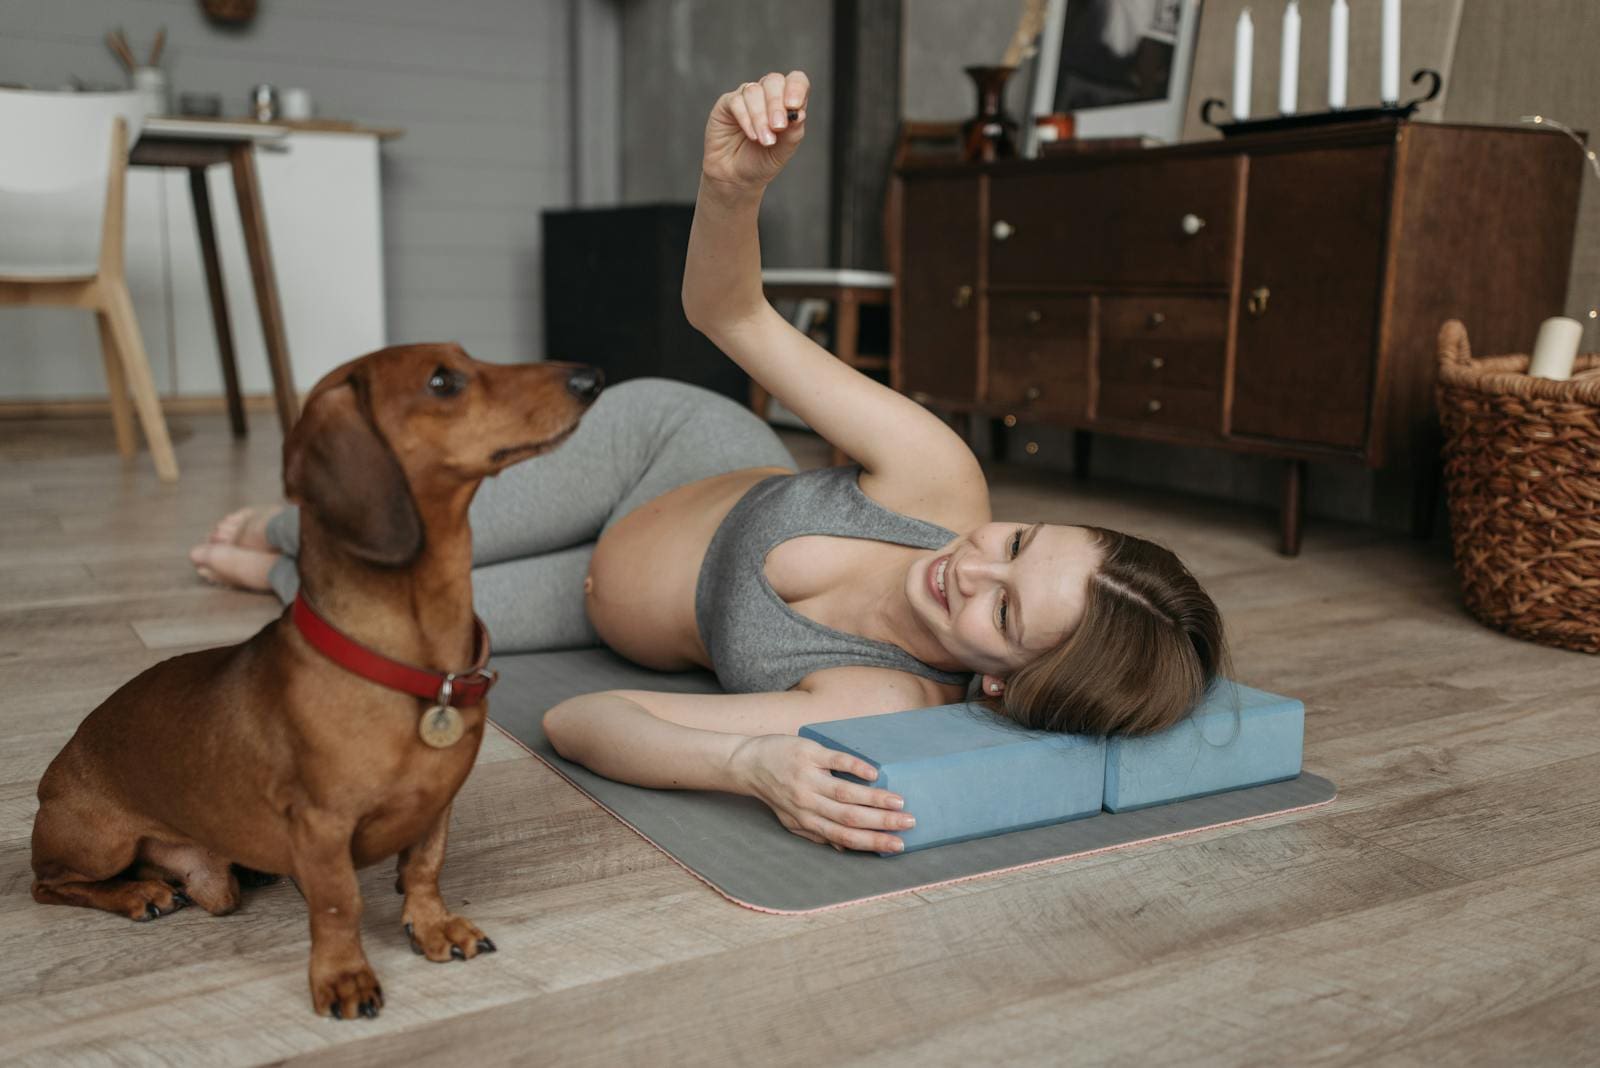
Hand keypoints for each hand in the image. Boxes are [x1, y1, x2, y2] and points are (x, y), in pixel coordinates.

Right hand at [702, 71, 809, 193]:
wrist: (737, 177)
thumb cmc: (762, 161)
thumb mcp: (784, 150)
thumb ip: (793, 132)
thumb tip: (799, 113)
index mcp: (786, 102)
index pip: (796, 81)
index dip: (796, 87)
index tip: (794, 106)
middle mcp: (767, 95)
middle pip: (774, 81)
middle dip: (776, 104)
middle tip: (778, 127)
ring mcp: (746, 98)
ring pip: (754, 91)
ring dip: (760, 117)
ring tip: (765, 140)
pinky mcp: (727, 104)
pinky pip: (736, 101)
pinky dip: (746, 119)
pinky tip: (752, 136)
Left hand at [730, 734, 914, 852]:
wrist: (748, 764)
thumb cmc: (775, 793)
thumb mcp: (792, 820)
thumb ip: (817, 834)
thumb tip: (845, 848)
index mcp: (807, 821)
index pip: (845, 837)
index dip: (872, 843)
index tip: (898, 846)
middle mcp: (808, 803)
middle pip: (850, 817)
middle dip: (882, 823)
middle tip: (910, 823)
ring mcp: (808, 777)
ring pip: (845, 792)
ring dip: (875, 798)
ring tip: (899, 802)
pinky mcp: (808, 754)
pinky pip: (835, 761)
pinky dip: (855, 768)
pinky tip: (873, 773)